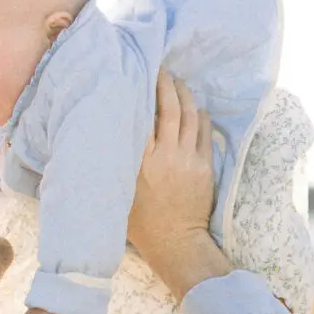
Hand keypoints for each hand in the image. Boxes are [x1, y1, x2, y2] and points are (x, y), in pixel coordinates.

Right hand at [127, 69, 230, 299]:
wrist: (175, 243)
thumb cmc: (141, 223)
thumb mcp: (121, 192)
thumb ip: (120, 164)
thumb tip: (109, 138)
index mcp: (141, 161)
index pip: (143, 116)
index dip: (142, 92)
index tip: (138, 76)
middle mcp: (165, 156)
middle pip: (169, 108)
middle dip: (166, 84)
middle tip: (161, 70)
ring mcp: (188, 160)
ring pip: (189, 115)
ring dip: (184, 95)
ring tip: (178, 82)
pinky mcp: (204, 166)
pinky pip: (204, 132)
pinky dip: (200, 115)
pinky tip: (195, 107)